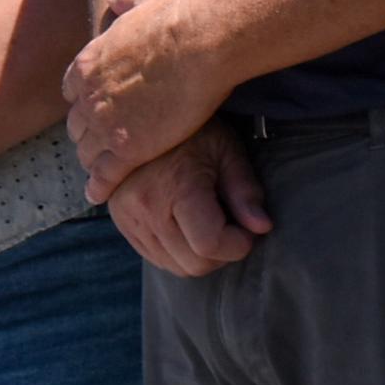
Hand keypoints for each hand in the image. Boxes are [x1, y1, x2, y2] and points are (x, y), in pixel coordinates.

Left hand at [63, 0, 233, 201]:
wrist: (198, 44)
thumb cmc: (178, 18)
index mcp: (89, 63)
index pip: (72, 90)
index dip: (85, 100)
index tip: (97, 107)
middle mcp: (89, 97)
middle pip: (76, 124)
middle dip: (86, 133)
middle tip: (100, 143)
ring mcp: (106, 126)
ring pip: (88, 152)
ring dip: (93, 161)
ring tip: (102, 172)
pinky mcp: (128, 150)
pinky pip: (105, 176)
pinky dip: (100, 186)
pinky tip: (99, 195)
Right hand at [106, 127, 271, 277]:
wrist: (139, 117)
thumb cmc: (193, 131)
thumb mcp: (226, 150)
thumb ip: (244, 190)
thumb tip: (262, 227)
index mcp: (176, 187)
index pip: (209, 244)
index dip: (237, 245)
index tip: (248, 231)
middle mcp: (146, 208)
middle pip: (194, 264)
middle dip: (223, 254)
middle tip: (234, 228)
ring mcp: (129, 218)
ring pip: (176, 267)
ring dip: (201, 256)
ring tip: (212, 225)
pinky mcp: (122, 224)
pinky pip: (157, 259)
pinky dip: (179, 253)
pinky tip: (189, 227)